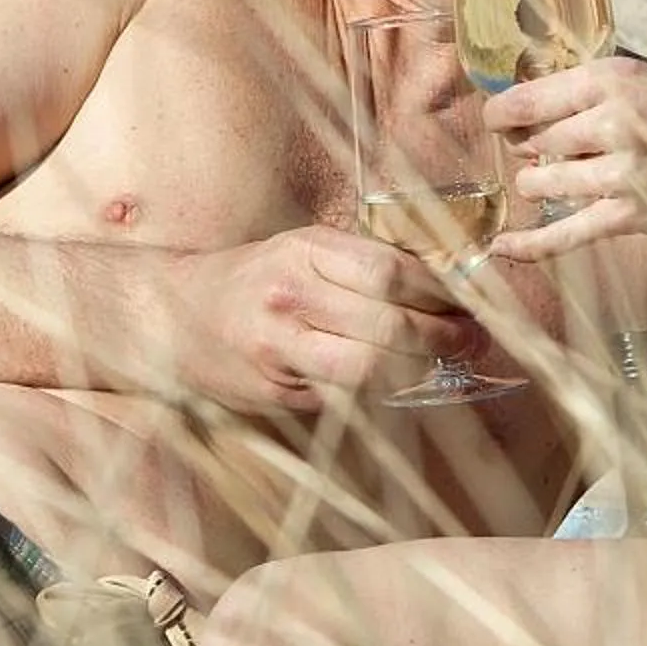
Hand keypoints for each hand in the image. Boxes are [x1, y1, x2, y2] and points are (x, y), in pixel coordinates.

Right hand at [166, 228, 480, 414]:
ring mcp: (280, 349)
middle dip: (444, 335)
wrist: (172, 316)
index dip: (441, 291)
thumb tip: (445, 283)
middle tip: (474, 338)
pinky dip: (383, 391)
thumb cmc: (253, 278)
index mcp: (304, 250)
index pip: (391, 272)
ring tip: (447, 361)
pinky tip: (403, 380)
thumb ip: (364, 263)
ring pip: (371, 368)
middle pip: (389, 323)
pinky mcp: (275, 393)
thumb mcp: (303, 248)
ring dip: (422, 368)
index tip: (471, 299)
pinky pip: (345, 397)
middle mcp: (291, 297)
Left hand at [484, 56, 646, 261]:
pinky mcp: (633, 215)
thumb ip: (613, 91)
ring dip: (542, 184)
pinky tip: (503, 247)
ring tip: (551, 182)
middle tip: (542, 152)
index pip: (532, 97)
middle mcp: (610, 121)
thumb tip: (561, 102)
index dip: (504, 112)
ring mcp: (620, 171)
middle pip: (537, 141)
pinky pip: (568, 232)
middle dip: (532, 149)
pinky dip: (532, 243)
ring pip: (546, 182)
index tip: (497, 118)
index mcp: (617, 79)